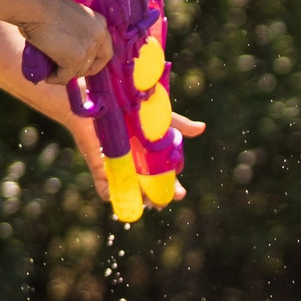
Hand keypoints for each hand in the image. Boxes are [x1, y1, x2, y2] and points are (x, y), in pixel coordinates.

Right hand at [23, 0, 111, 81]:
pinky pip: (66, 76)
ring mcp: (89, 47)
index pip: (105, 50)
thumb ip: (74, 33)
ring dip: (65, 74)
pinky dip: (56, 79)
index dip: (95, 62)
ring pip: (79, 71)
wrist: (34, 5)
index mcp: (99, 23)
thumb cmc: (42, 7)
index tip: (84, 67)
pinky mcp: (75, 58)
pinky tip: (47, 78)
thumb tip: (66, 50)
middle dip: (79, 70)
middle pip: (93, 62)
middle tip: (64, 71)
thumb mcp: (67, 19)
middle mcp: (99, 36)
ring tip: (51, 73)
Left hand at [68, 110, 205, 202]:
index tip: (180, 194)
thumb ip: (179, 125)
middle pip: (147, 188)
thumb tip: (202, 128)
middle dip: (156, 199)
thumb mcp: (159, 117)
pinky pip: (104, 184)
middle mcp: (135, 163)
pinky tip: (118, 198)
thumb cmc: (130, 106)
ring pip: (128, 190)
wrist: (101, 96)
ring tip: (147, 202)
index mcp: (150, 155)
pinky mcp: (98, 163)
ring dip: (137, 200)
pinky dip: (110, 194)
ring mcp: (117, 165)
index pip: (163, 177)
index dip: (173, 188)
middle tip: (162, 203)